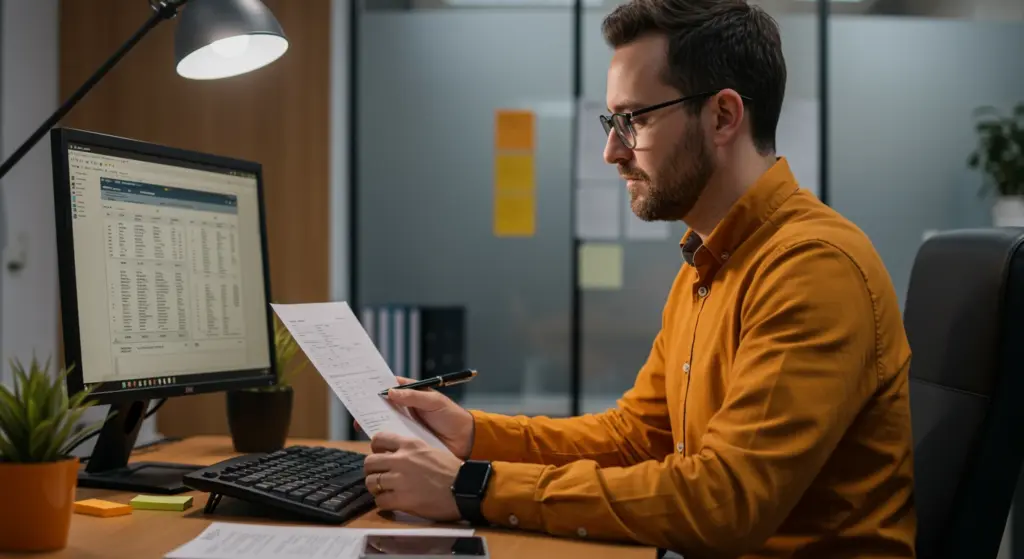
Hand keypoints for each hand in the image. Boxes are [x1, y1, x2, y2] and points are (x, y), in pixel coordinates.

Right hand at [354, 377, 474, 458]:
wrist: (465, 441)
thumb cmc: (452, 416)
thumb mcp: (435, 402)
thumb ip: (414, 397)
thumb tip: (391, 392)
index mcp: (413, 395)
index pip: (391, 387)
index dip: (377, 386)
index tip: (362, 386)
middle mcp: (406, 409)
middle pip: (383, 405)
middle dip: (369, 405)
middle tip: (356, 407)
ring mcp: (405, 425)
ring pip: (384, 421)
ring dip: (373, 422)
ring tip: (360, 423)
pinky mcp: (406, 441)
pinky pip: (391, 438)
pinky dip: (382, 439)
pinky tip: (373, 440)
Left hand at [363, 432, 462, 521]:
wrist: (465, 488)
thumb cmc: (452, 470)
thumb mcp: (431, 450)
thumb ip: (412, 451)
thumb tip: (396, 456)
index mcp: (410, 445)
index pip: (379, 439)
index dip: (375, 449)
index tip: (379, 456)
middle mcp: (401, 459)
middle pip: (369, 462)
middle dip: (372, 471)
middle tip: (379, 477)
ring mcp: (400, 479)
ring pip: (371, 482)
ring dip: (376, 488)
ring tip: (384, 491)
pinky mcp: (401, 499)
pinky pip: (380, 501)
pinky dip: (383, 503)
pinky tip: (392, 503)